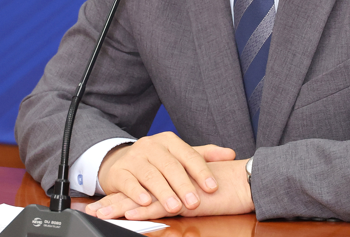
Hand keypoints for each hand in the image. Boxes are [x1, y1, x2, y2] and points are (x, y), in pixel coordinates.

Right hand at [87, 159, 253, 219]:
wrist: (120, 161)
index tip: (213, 187)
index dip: (201, 171)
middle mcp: (151, 145)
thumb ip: (204, 155)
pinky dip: (137, 192)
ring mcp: (133, 157)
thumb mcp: (179, 155)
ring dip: (163, 192)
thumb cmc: (157, 161)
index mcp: (169, 141)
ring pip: (150, 175)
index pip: (188, 155)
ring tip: (175, 207)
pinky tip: (145, 201)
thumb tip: (231, 154)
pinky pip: (128, 182)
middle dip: (184, 185)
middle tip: (195, 203)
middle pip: (170, 165)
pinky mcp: (118, 172)